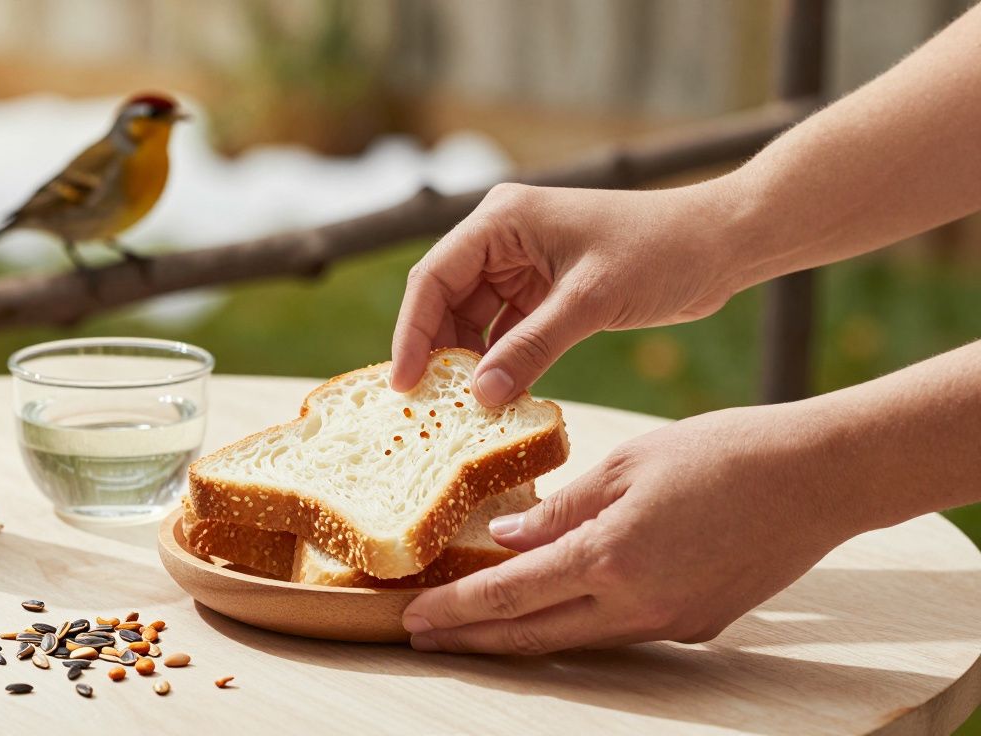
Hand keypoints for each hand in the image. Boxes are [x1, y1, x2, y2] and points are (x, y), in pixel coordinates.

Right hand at [391, 181, 747, 404]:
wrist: (721, 243)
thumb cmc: (660, 251)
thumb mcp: (591, 301)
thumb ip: (532, 347)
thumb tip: (481, 396)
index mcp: (501, 220)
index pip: (433, 278)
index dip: (412, 333)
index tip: (404, 385)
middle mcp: (502, 239)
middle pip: (445, 302)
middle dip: (438, 354)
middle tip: (429, 409)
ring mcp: (522, 266)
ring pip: (472, 322)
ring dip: (470, 364)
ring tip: (462, 412)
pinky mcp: (545, 292)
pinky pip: (505, 333)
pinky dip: (501, 365)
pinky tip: (499, 400)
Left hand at [401, 405, 862, 653]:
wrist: (817, 479)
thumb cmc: (722, 453)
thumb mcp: (627, 465)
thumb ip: (562, 511)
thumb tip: (507, 539)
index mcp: (610, 558)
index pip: (509, 596)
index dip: (456, 611)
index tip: (413, 617)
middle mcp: (636, 605)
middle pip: (533, 636)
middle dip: (472, 640)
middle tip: (422, 637)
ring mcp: (669, 624)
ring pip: (575, 640)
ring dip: (520, 636)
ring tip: (474, 627)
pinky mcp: (696, 625)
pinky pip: (619, 630)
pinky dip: (576, 621)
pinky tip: (555, 605)